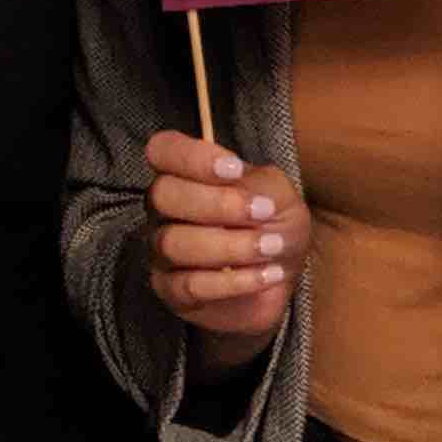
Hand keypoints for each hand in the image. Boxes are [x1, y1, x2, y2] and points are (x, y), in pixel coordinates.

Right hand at [144, 130, 308, 373]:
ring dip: (230, 246)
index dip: (193, 157)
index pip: (163, 150)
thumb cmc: (273, 223)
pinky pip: (188, 285)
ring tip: (270, 248)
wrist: (279, 273)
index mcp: (183, 174)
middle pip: (163, 195)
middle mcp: (163, 209)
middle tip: (262, 212)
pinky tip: (265, 276)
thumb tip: (235, 186)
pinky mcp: (171, 291)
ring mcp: (161, 251)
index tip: (236, 170)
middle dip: (217, 204)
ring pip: (174, 243)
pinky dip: (232, 281)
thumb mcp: (278, 195)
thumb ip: (256, 184)